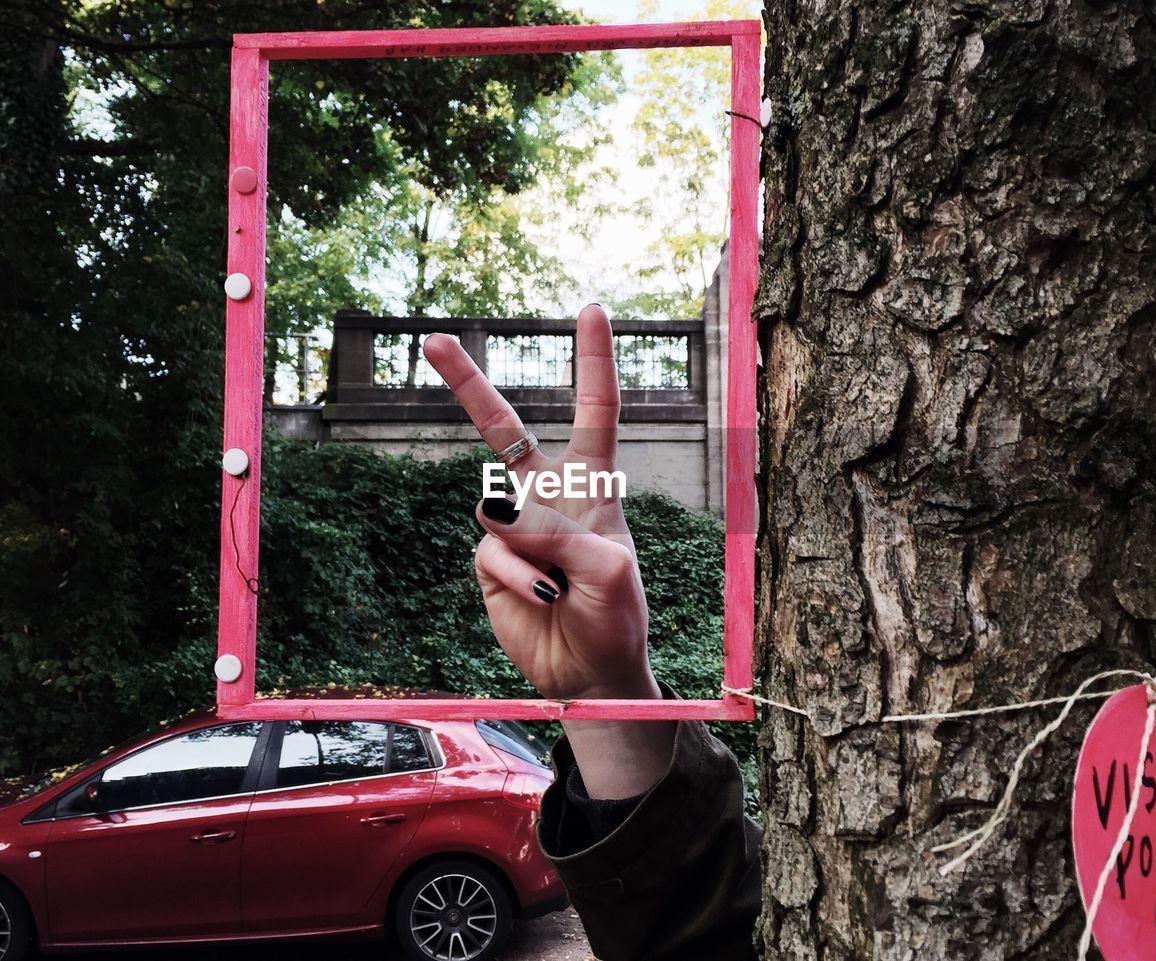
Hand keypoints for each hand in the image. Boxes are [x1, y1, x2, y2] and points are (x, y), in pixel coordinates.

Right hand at [422, 304, 657, 702]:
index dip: (594, 363)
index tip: (593, 311)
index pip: (594, 415)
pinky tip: (541, 597)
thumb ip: (561, 532)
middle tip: (433, 341)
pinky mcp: (490, 563)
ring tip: (561, 588)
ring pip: (495, 508)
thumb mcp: (611, 570)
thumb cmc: (616, 616)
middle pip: (502, 430)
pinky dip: (518, 575)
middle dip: (467, 385)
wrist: (590, 674)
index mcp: (593, 486)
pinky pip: (491, 552)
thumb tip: (495, 512)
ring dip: (529, 550)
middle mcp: (547, 498)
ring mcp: (513, 529)